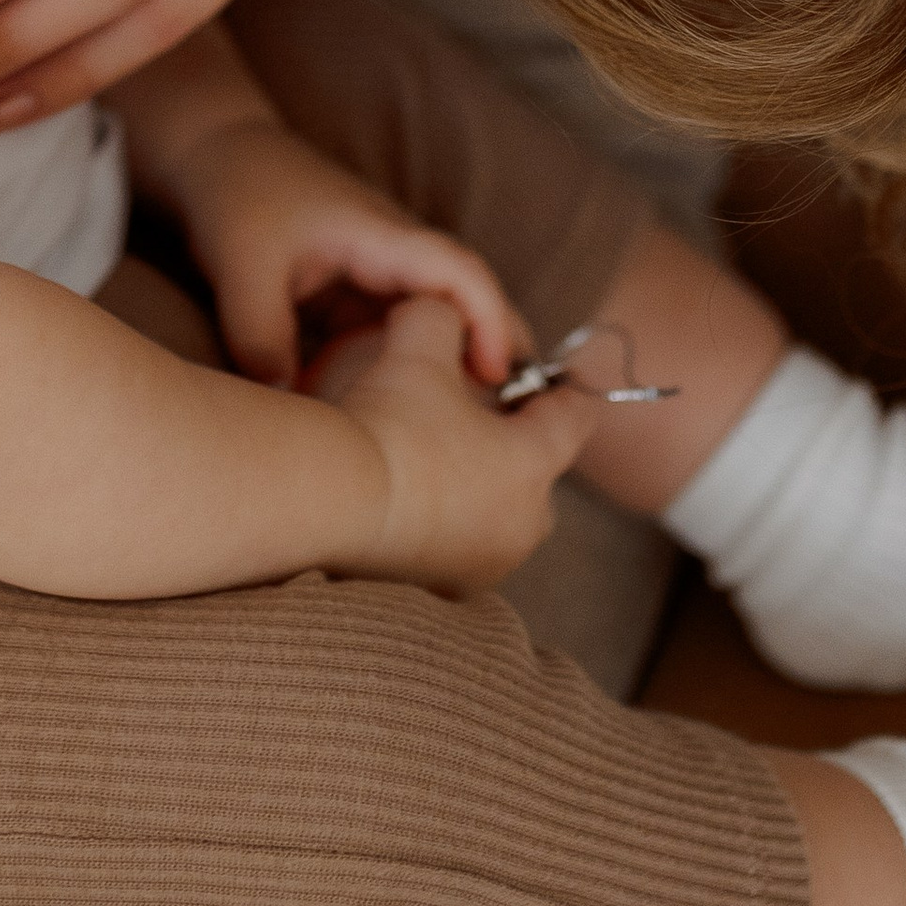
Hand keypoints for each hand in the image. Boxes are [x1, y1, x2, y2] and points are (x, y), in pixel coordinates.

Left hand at [172, 115, 521, 392]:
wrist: (218, 156)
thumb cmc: (237, 196)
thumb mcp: (242, 269)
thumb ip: (262, 341)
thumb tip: (287, 414)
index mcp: (381, 236)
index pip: (459, 273)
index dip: (489, 321)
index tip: (497, 376)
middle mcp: (395, 254)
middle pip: (468, 303)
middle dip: (497, 356)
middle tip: (514, 426)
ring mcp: (379, 274)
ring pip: (435, 326)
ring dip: (454, 371)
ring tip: (469, 439)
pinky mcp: (357, 294)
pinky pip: (396, 337)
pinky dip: (407, 372)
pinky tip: (404, 419)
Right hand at [321, 297, 599, 593]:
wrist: (330, 501)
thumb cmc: (388, 422)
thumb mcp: (418, 346)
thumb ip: (443, 316)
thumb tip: (442, 310)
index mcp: (534, 463)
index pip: (575, 418)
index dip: (563, 389)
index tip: (551, 377)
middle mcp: (522, 524)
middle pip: (536, 472)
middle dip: (512, 443)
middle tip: (471, 416)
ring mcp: (485, 566)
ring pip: (497, 515)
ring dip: (476, 489)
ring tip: (431, 461)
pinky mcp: (444, 595)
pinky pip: (456, 550)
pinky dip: (441, 528)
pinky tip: (405, 504)